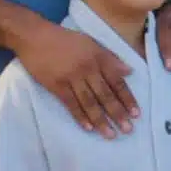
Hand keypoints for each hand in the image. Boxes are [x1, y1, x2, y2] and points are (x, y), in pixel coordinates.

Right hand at [16, 17, 139, 138]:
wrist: (33, 36)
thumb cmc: (64, 39)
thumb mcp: (90, 43)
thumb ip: (110, 58)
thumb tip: (130, 71)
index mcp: (98, 58)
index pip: (116, 81)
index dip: (127, 98)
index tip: (136, 114)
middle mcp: (87, 69)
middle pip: (105, 94)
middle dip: (117, 113)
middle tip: (128, 130)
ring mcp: (71, 78)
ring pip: (89, 102)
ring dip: (101, 120)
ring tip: (111, 134)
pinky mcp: (56, 85)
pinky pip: (70, 104)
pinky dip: (80, 116)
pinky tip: (89, 128)